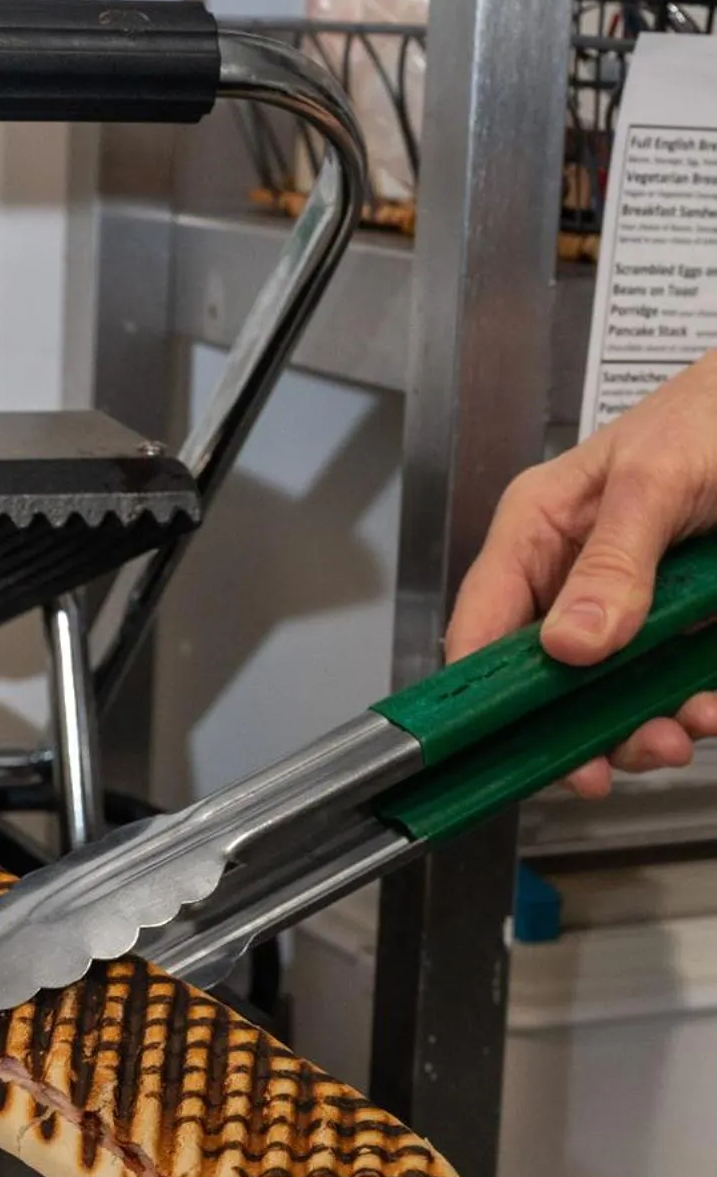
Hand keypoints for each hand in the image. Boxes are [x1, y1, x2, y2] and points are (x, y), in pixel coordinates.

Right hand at [447, 352, 716, 795]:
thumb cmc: (712, 414)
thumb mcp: (656, 479)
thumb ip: (613, 561)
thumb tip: (570, 643)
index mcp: (538, 534)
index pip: (482, 628)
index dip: (486, 694)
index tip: (512, 743)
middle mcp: (571, 581)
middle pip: (547, 683)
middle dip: (580, 729)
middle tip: (613, 762)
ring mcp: (626, 610)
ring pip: (610, 698)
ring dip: (642, 729)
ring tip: (682, 731)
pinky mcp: (678, 628)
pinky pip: (672, 686)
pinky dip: (692, 709)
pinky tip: (709, 708)